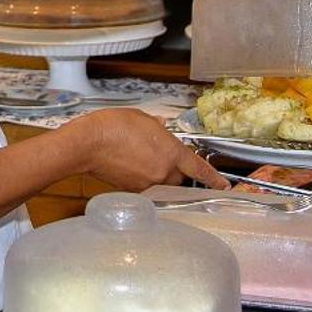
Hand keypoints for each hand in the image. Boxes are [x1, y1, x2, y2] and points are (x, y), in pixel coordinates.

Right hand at [63, 109, 228, 191]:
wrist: (89, 143)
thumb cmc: (114, 127)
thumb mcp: (144, 119)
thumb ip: (159, 129)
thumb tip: (161, 131)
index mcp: (172, 153)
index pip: (200, 169)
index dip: (214, 179)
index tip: (223, 185)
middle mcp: (163, 172)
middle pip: (180, 178)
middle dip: (176, 170)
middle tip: (160, 156)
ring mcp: (147, 184)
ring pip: (163, 184)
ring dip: (158, 174)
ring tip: (141, 159)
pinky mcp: (132, 192)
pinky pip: (146, 188)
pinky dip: (143, 179)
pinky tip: (131, 166)